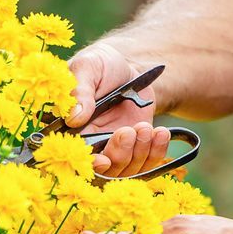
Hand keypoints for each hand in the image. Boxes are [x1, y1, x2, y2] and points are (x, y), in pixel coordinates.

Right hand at [67, 42, 171, 176]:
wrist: (129, 67)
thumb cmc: (101, 64)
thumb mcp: (87, 67)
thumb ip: (79, 91)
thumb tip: (73, 117)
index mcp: (72, 129)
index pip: (77, 157)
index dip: (90, 164)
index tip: (104, 161)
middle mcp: (92, 143)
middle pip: (105, 169)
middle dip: (120, 154)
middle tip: (129, 131)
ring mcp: (116, 148)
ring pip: (127, 168)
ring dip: (139, 151)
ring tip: (144, 126)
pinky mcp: (137, 147)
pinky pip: (148, 161)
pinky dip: (156, 151)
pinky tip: (160, 133)